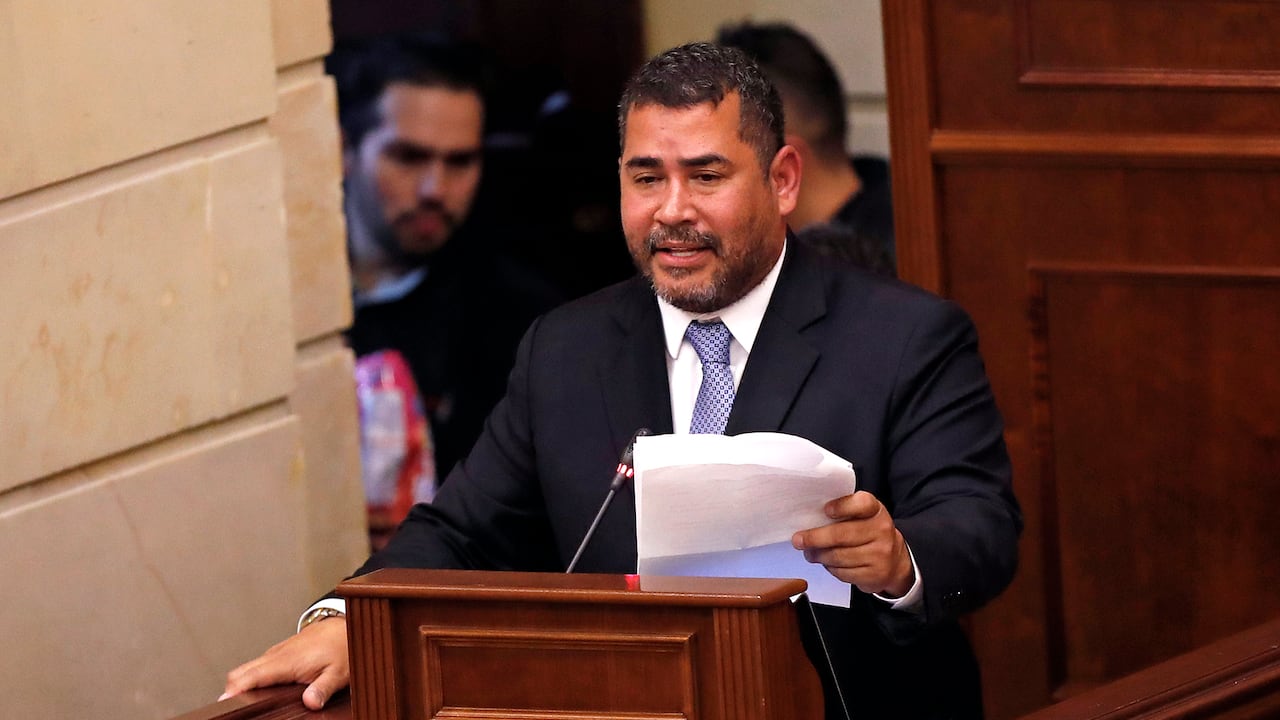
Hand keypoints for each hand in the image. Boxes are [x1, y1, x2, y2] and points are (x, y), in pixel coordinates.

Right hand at [222, 616, 349, 709]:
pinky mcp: (279, 652)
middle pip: (241, 672)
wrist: (345, 627)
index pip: (253, 676)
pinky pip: (258, 664)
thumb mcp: (338, 673)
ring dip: (242, 683)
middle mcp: (277, 655)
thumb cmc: (342, 648)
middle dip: (233, 689)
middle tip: (232, 707)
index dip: (236, 689)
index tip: (225, 702)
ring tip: (241, 701)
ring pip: (248, 668)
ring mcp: (276, 652)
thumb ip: (323, 689)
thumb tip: (310, 703)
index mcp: (287, 662)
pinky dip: (251, 676)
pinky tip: (257, 690)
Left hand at [791, 490, 913, 597]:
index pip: (862, 504)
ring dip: (819, 555)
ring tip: (809, 553)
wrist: (895, 561)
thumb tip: (809, 517)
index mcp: (876, 511)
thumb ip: (843, 512)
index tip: (826, 510)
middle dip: (815, 538)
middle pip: (841, 535)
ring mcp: (880, 555)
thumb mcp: (863, 516)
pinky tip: (827, 563)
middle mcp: (881, 531)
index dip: (842, 507)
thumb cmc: (869, 533)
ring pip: (839, 556)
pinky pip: (843, 573)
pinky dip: (830, 568)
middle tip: (798, 540)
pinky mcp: (874, 575)